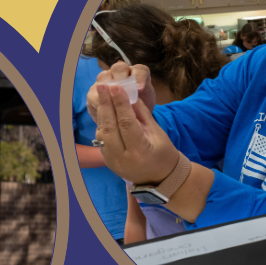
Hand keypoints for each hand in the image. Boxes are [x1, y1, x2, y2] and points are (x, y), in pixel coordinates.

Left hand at [84, 62, 180, 185]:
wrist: (159, 179)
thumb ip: (142, 115)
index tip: (116, 86)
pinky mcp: (106, 160)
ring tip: (102, 94)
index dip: (120, 103)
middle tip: (102, 85)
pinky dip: (103, 122)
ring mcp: (112, 161)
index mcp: (140, 151)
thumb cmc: (163, 154)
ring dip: (102, 112)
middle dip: (105, 104)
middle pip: (110, 127)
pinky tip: (104, 109)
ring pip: (103, 132)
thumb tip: (130, 96)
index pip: (127, 123)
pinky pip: (102, 138)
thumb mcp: (158, 133)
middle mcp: (122, 158)